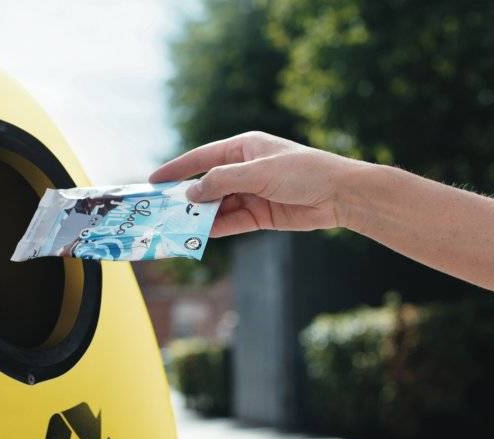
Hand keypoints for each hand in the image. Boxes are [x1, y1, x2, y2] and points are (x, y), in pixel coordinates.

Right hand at [149, 131, 369, 236]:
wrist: (340, 194)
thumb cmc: (303, 171)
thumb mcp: (258, 171)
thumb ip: (222, 181)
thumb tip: (191, 194)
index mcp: (244, 147)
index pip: (202, 157)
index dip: (177, 168)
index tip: (153, 180)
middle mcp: (246, 169)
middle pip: (208, 184)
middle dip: (187, 198)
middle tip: (161, 211)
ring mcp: (253, 193)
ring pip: (218, 206)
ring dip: (201, 216)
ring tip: (177, 227)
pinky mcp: (262, 215)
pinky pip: (232, 221)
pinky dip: (217, 228)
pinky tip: (201, 234)